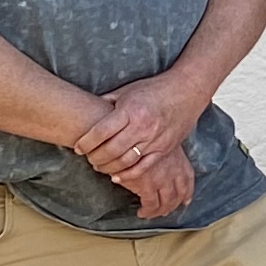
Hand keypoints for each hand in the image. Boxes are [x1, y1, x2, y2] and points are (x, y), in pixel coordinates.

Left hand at [74, 77, 203, 215]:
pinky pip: (143, 167)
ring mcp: (154, 139)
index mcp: (130, 110)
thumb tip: (88, 112)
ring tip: (100, 166)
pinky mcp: (164, 148)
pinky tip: (117, 176)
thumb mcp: (128, 91)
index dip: (86, 142)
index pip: (101, 131)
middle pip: (110, 150)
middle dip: (95, 158)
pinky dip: (128, 175)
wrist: (187, 90)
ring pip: (125, 161)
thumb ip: (108, 102)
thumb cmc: (154, 89)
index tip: (78, 147)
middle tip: (88, 158)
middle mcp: (142, 126)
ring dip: (108, 167)